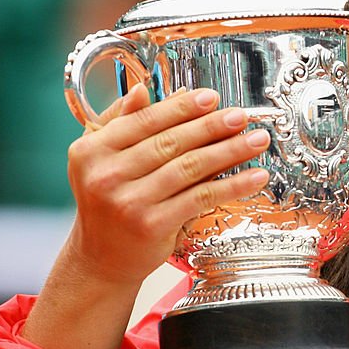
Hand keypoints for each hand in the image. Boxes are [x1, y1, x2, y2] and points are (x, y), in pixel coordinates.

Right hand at [21, 84, 270, 348]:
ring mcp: (129, 202)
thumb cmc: (106, 203)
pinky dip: (232, 185)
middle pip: (171, 142)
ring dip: (230, 151)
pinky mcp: (153, 225)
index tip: (211, 97)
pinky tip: (255, 177)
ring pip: (190, 167)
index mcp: (91, 150)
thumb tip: (143, 89)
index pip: (145, 121)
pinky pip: (201, 198)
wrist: (101, 259)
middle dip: (212, 126)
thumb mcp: (100, 160)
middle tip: (241, 116)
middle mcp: (106, 175)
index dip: (182, 107)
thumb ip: (119, 123)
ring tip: (257, 140)